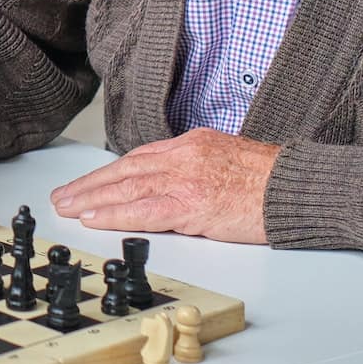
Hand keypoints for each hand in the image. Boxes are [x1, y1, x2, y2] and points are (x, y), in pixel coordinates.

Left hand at [50, 129, 277, 243]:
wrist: (299, 188)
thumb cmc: (272, 180)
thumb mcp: (227, 157)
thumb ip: (196, 167)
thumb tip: (172, 184)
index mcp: (192, 144)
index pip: (140, 158)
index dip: (110, 173)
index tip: (90, 182)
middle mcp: (183, 157)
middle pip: (125, 170)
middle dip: (90, 184)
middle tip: (63, 196)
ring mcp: (185, 180)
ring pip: (126, 188)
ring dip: (91, 199)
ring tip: (67, 207)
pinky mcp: (191, 205)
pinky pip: (143, 212)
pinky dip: (113, 215)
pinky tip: (92, 219)